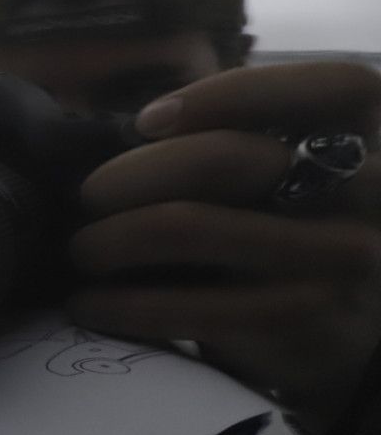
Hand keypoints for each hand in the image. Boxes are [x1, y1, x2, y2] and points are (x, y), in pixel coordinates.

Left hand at [66, 61, 380, 434]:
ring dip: (109, 239)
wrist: (357, 347)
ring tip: (82, 251)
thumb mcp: (302, 180)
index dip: (229, 92)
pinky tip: (90, 305)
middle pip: (225, 158)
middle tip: (87, 197)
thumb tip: (134, 134)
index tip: (145, 121)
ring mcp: (335, 262)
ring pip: (188, 227)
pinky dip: (119, 303)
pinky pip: (184, 304)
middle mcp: (369, 196)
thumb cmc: (304, 238)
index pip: (328, 87)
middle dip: (130, 175)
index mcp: (375, 139)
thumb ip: (251, 145)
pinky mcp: (295, 322)